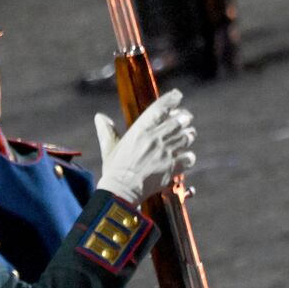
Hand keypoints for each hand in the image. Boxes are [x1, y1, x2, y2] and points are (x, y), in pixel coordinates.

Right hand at [94, 89, 195, 203]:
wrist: (120, 192)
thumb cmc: (113, 170)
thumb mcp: (109, 148)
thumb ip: (107, 131)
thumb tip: (99, 117)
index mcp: (139, 131)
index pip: (160, 108)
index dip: (172, 99)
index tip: (178, 96)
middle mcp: (155, 138)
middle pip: (180, 120)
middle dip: (184, 118)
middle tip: (185, 120)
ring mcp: (165, 153)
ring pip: (187, 137)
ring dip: (188, 136)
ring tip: (185, 138)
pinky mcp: (172, 167)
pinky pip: (189, 157)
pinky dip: (188, 157)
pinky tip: (183, 159)